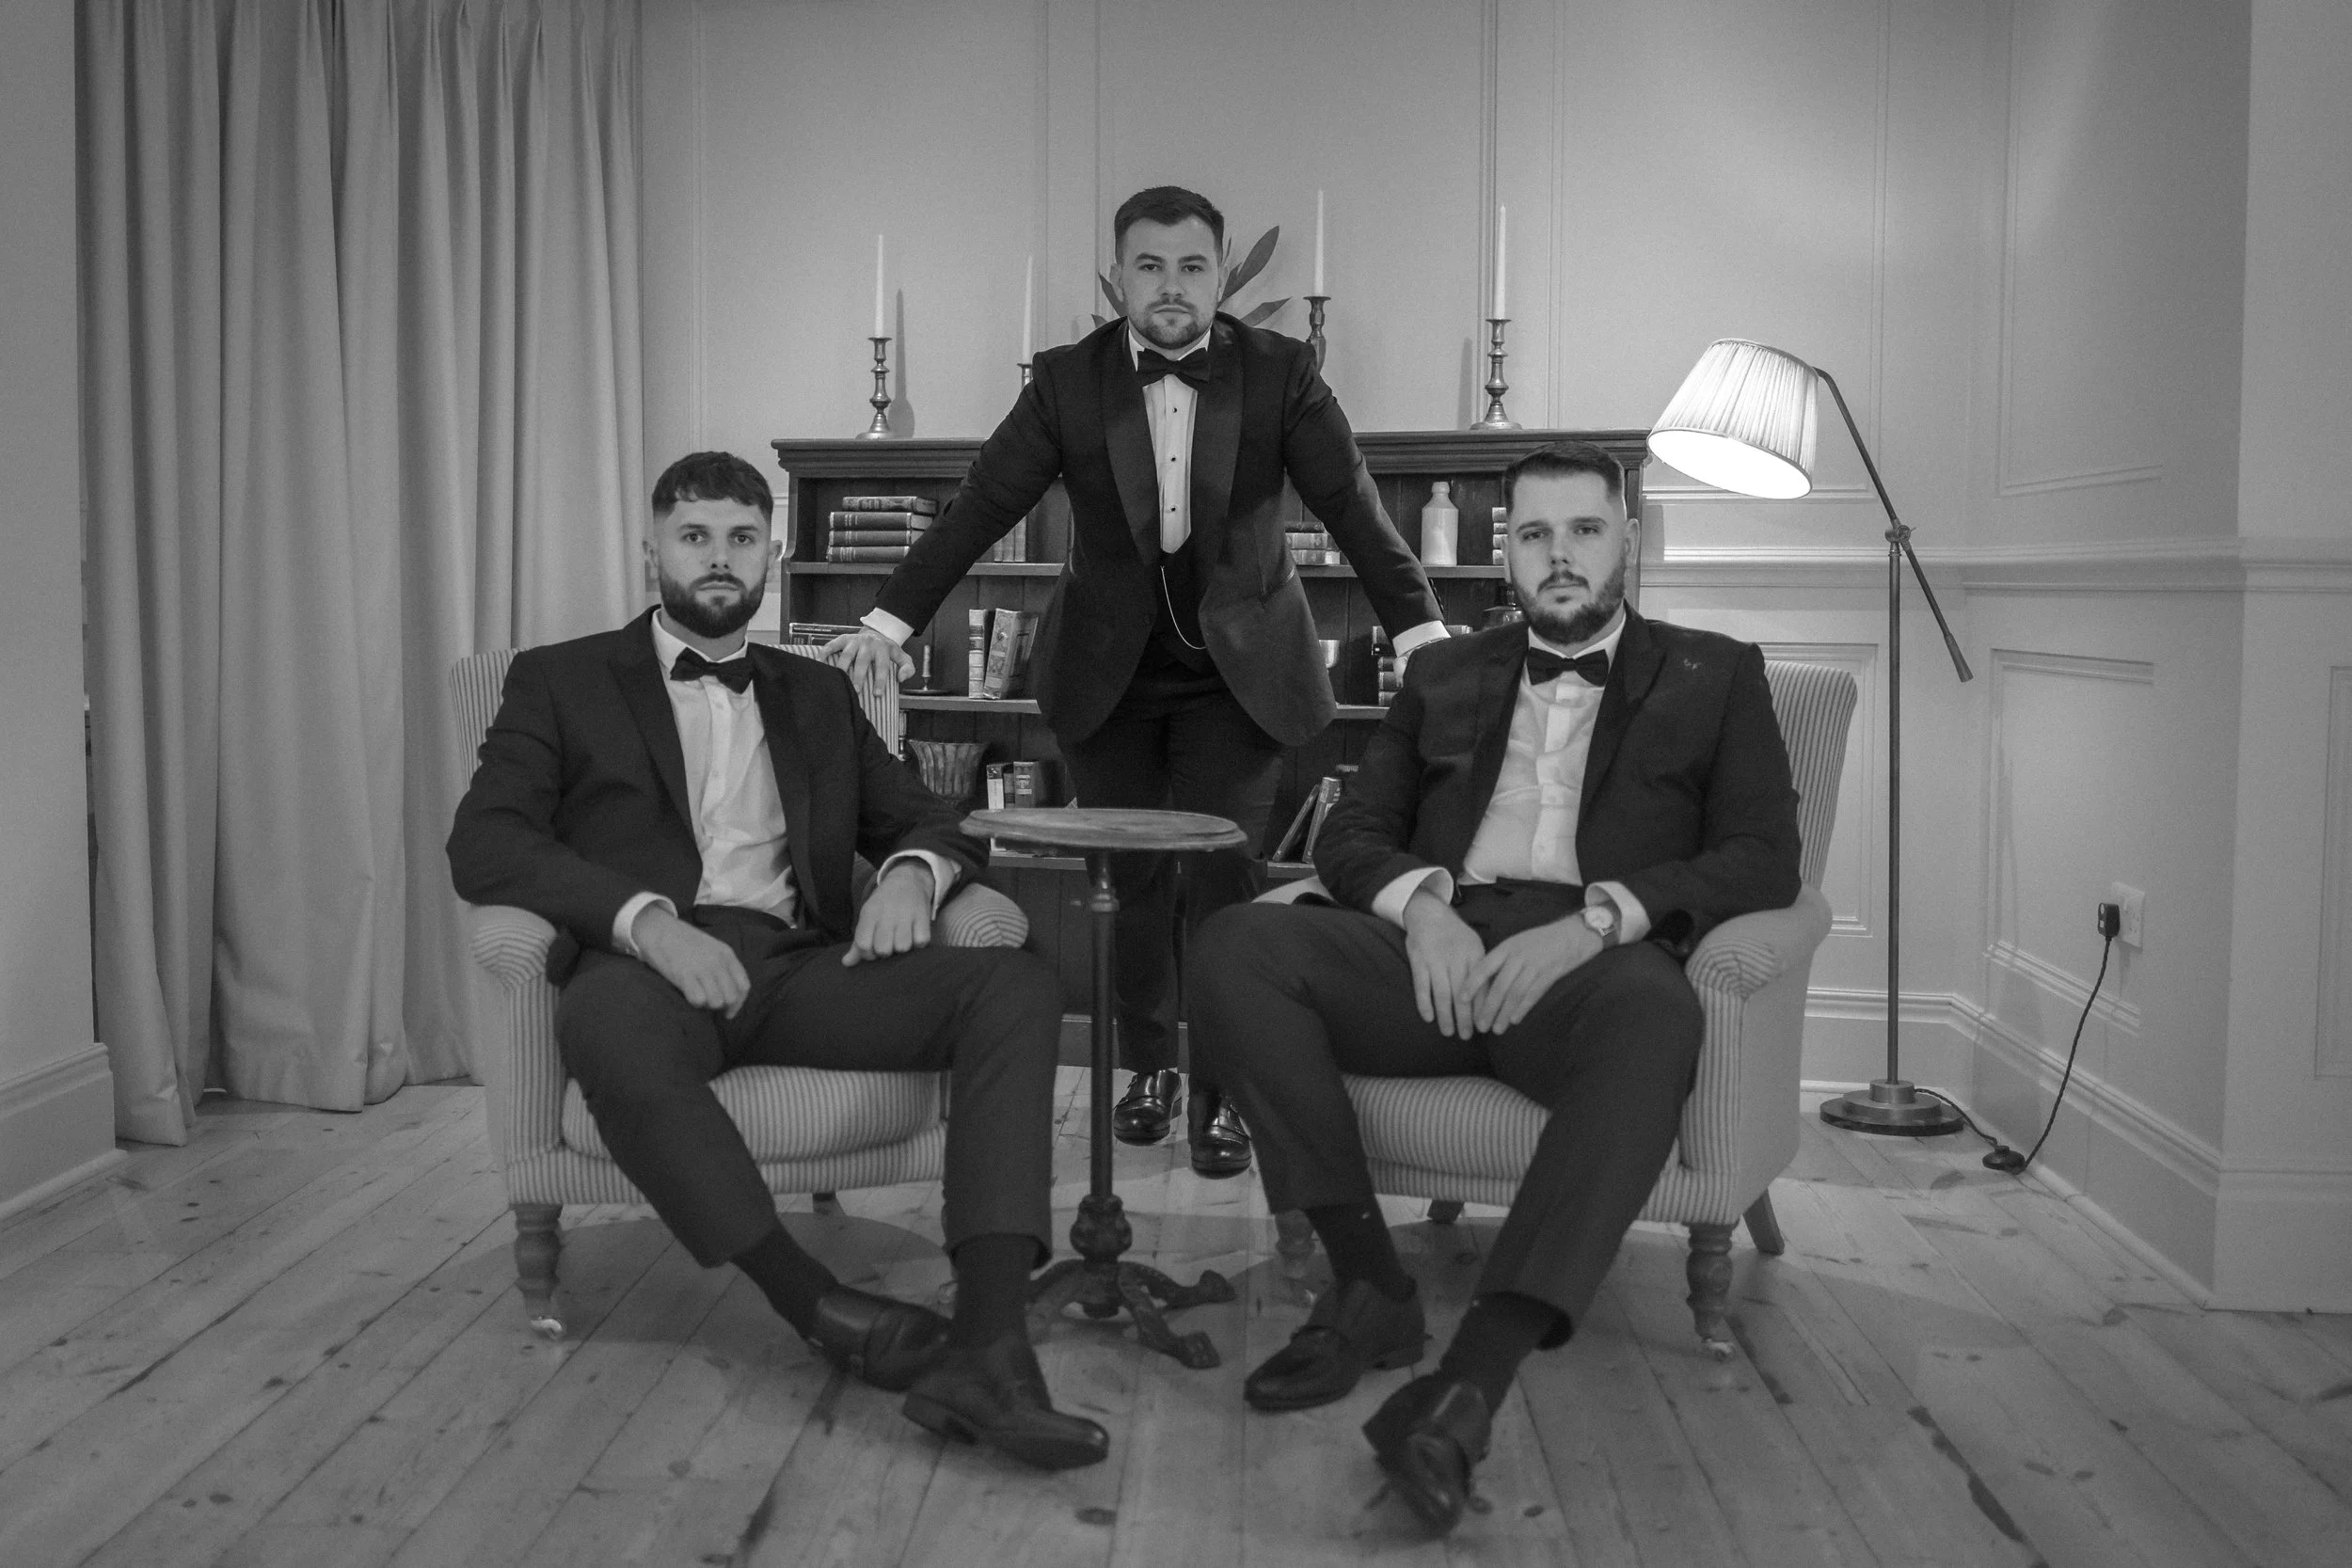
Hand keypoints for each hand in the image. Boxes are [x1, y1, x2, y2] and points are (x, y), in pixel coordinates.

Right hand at [631, 905, 751, 1015]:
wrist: (659, 929)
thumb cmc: (684, 941)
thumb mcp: (712, 948)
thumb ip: (723, 966)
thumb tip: (729, 992)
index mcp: (727, 954)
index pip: (744, 986)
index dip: (738, 1003)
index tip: (728, 1012)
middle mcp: (717, 962)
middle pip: (731, 997)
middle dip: (721, 1005)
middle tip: (708, 1002)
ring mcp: (702, 968)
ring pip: (717, 1001)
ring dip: (707, 1005)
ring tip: (697, 996)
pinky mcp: (684, 975)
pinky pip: (699, 1000)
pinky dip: (694, 1002)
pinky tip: (688, 994)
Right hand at [824, 628, 913, 696]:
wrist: (877, 632)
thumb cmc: (888, 651)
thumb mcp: (903, 657)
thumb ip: (907, 668)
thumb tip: (901, 678)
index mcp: (883, 649)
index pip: (883, 666)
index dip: (880, 680)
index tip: (877, 694)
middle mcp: (868, 644)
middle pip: (863, 661)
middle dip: (859, 677)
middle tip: (856, 691)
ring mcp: (854, 641)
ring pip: (846, 654)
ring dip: (842, 668)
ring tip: (838, 681)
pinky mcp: (843, 639)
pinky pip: (832, 645)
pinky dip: (824, 653)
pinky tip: (819, 663)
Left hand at [845, 860, 934, 965]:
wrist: (907, 880)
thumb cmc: (883, 905)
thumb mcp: (867, 918)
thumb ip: (857, 943)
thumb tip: (846, 963)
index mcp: (870, 913)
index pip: (863, 945)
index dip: (868, 954)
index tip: (872, 949)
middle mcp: (887, 913)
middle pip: (883, 950)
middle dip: (886, 952)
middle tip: (889, 943)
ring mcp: (906, 915)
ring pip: (903, 948)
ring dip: (902, 948)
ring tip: (901, 939)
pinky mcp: (923, 916)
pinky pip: (921, 942)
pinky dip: (918, 943)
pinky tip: (914, 935)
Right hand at [1402, 888, 1485, 1038]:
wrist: (1430, 914)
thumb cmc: (1456, 937)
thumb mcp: (1474, 947)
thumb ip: (1482, 970)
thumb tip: (1491, 1000)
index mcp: (1474, 954)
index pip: (1481, 986)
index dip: (1482, 1008)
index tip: (1484, 1026)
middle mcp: (1456, 957)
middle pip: (1462, 994)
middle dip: (1465, 1018)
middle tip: (1467, 1036)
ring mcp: (1435, 959)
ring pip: (1442, 993)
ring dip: (1446, 1015)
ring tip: (1449, 1032)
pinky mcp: (1418, 961)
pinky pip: (1421, 986)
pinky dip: (1424, 1003)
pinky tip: (1428, 1018)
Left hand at [1467, 917, 1600, 1034]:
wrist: (1569, 937)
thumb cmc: (1537, 942)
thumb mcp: (1515, 944)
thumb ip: (1499, 960)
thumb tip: (1480, 983)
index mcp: (1506, 948)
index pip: (1484, 967)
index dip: (1472, 984)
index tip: (1461, 999)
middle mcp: (1518, 957)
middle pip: (1499, 986)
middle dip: (1488, 1008)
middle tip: (1480, 1025)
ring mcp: (1534, 967)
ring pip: (1515, 994)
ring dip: (1504, 1013)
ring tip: (1496, 1029)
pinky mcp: (1548, 976)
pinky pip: (1532, 995)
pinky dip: (1522, 1009)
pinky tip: (1514, 1020)